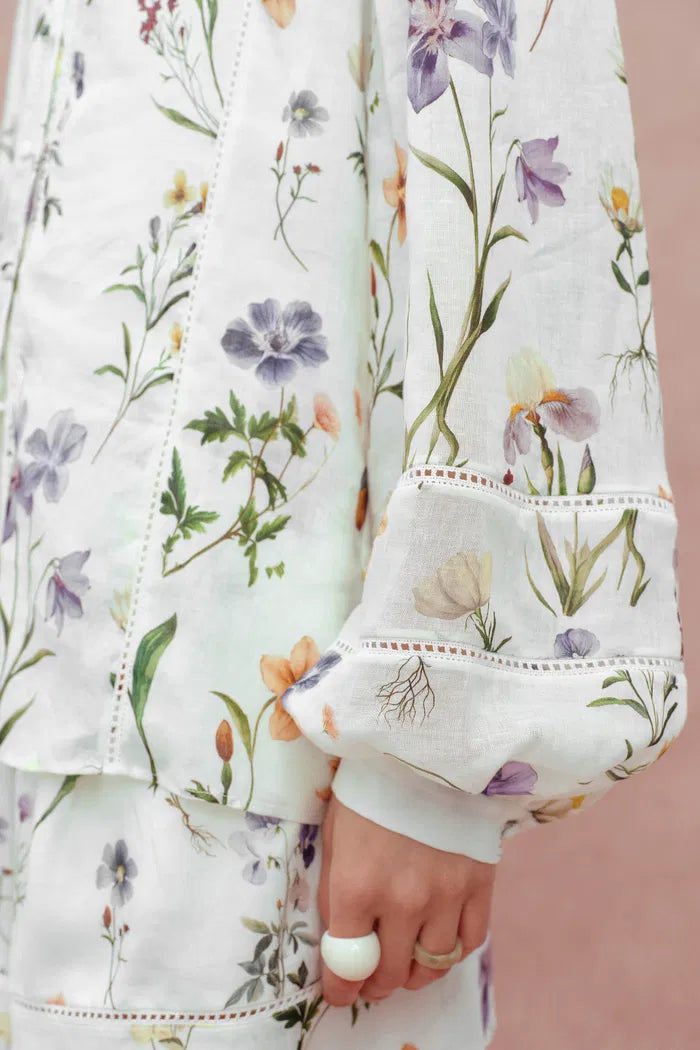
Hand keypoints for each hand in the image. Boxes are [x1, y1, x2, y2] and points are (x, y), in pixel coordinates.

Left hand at [318, 793, 495, 1006]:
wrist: (425, 747)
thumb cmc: (371, 785)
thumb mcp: (335, 833)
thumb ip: (336, 889)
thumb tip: (339, 936)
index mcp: (357, 886)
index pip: (346, 965)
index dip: (340, 988)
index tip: (339, 991)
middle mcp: (402, 901)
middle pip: (390, 974)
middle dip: (375, 984)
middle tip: (370, 978)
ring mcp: (446, 896)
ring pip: (432, 967)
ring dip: (414, 972)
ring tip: (405, 961)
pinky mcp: (480, 885)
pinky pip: (470, 942)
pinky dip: (452, 949)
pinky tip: (438, 936)